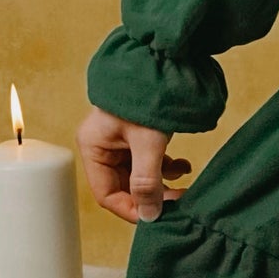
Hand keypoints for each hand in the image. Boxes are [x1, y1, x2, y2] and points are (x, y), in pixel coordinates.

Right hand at [77, 106, 191, 225]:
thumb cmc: (146, 96)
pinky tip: (184, 166)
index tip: (157, 217)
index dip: (131, 209)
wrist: (162, 60)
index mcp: (94, 147)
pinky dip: (167, 168)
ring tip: (183, 184)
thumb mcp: (148, 143)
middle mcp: (103, 145)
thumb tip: (149, 215)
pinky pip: (149, 161)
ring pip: (139, 175)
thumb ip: (147, 181)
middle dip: (151, 196)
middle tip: (178, 201)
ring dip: (161, 183)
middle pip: (123, 186)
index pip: (107, 194)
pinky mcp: (138, 134)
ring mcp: (120, 139)